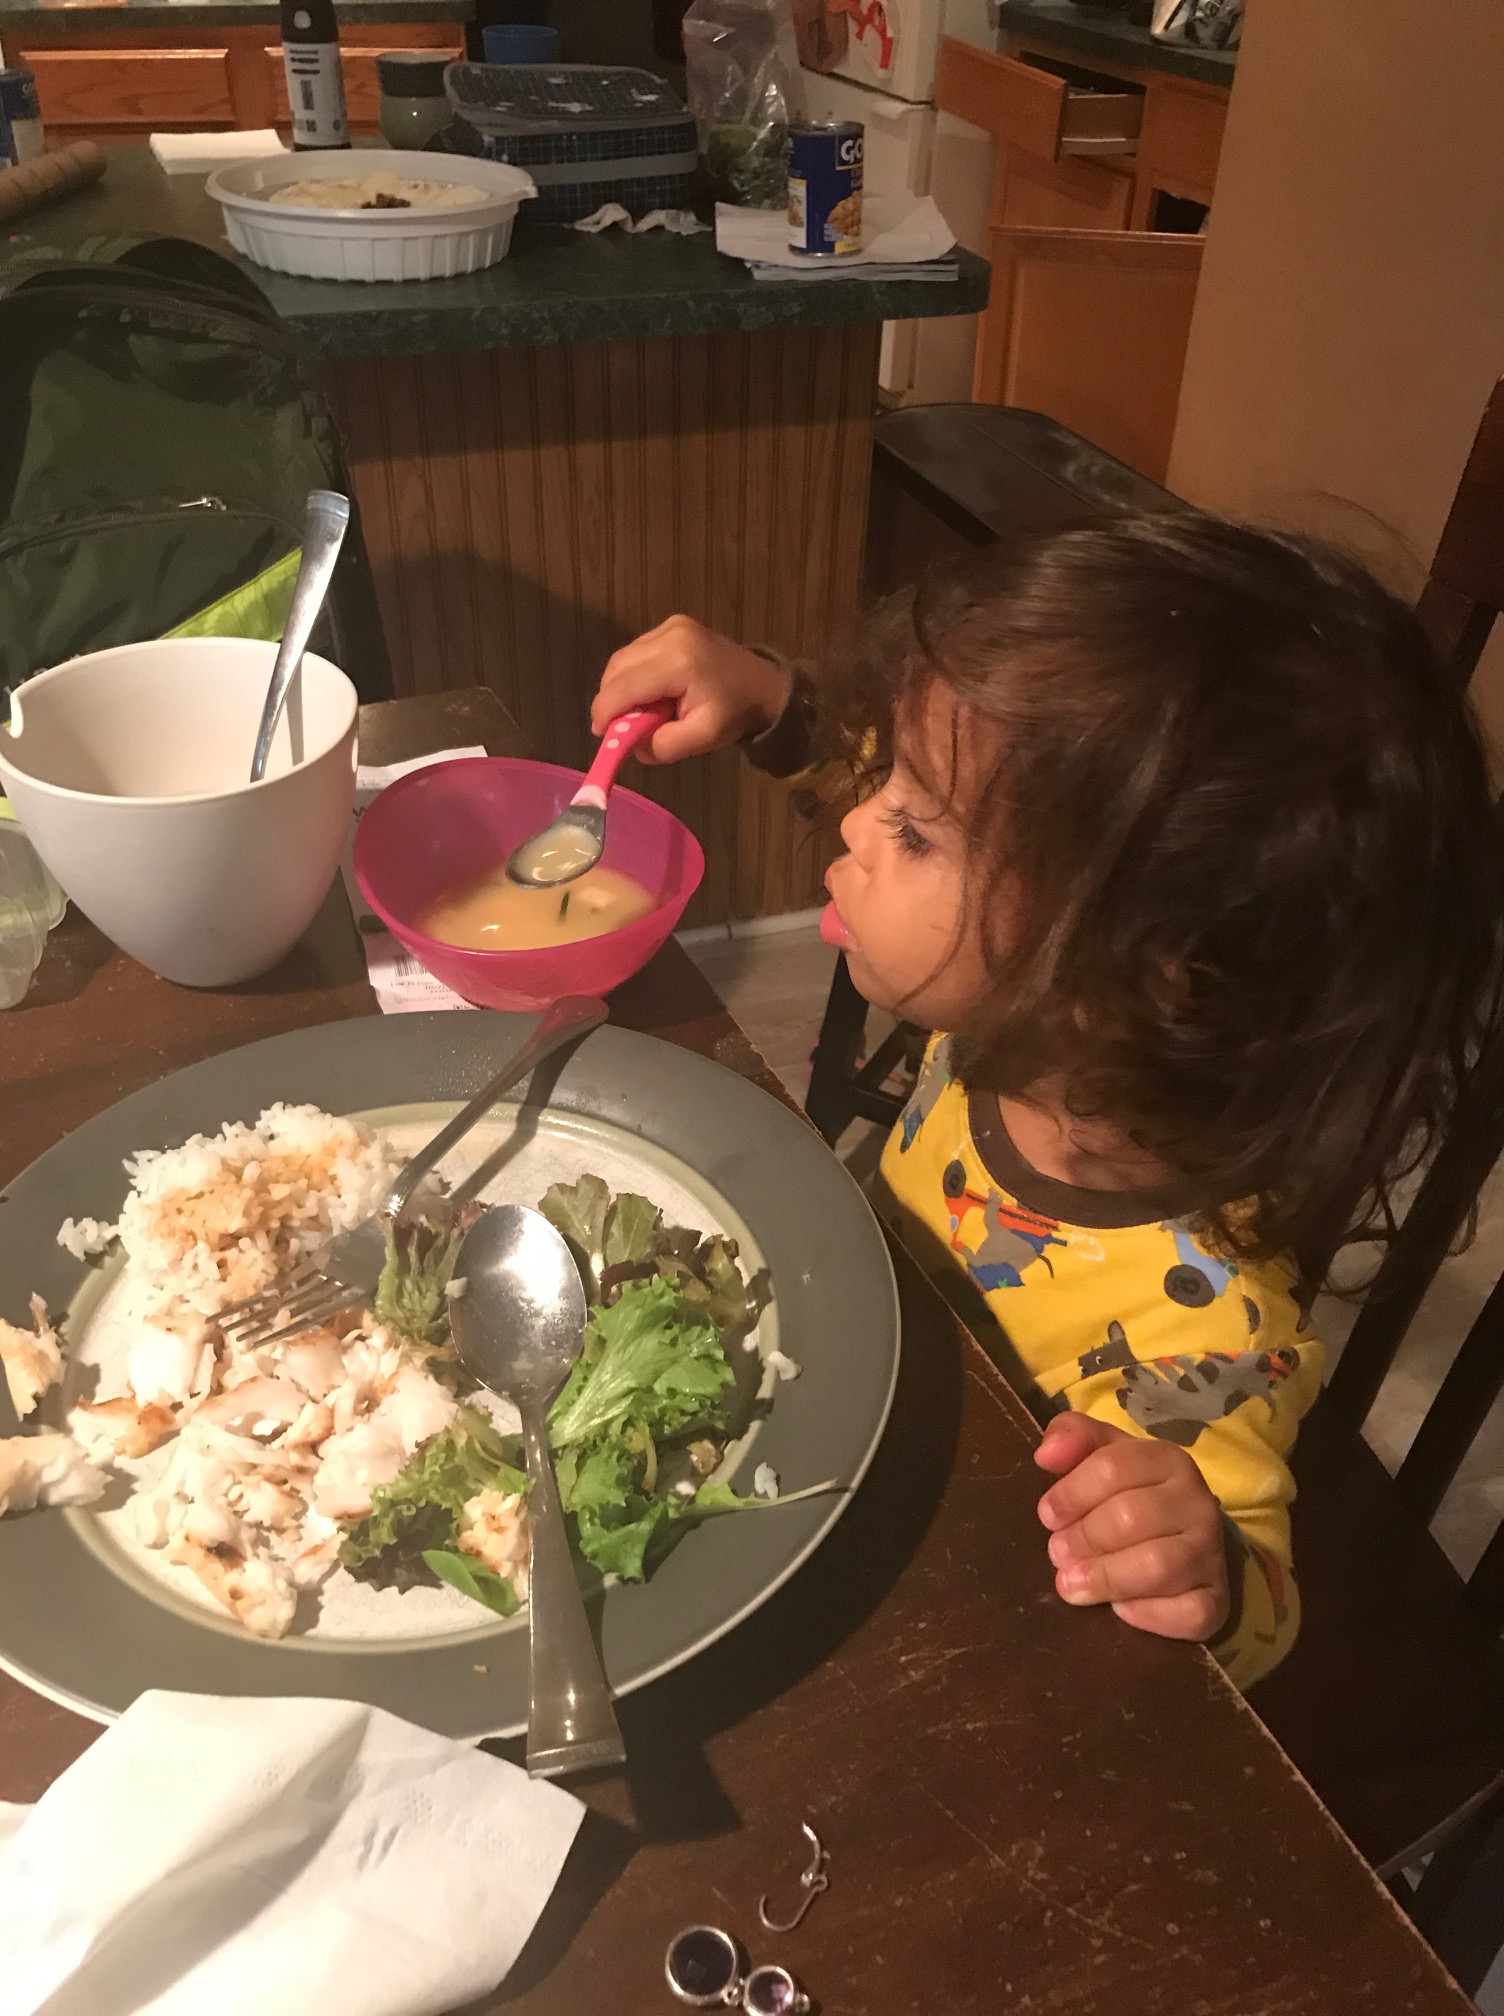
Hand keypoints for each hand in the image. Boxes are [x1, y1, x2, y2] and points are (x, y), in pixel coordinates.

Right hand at [591, 616, 791, 765]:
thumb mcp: (703, 738)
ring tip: (642, 710)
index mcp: (679, 663)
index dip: (605, 712)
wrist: (764, 685)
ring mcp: (671, 625)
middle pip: (617, 668)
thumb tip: (631, 745)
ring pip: (623, 658)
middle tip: (622, 726)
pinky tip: (652, 691)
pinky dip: (634, 674)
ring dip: (621, 687)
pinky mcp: (672, 624)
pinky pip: (636, 651)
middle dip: (612, 700)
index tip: (600, 734)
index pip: (624, 686)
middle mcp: (670, 635)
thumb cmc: (734, 713)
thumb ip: (664, 745)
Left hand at [1034, 1414, 1229, 1641]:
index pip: (1112, 1467)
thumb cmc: (1129, 1494)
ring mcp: (1211, 1554)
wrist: (1184, 1542)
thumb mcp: (1101, 1454)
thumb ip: (1071, 1437)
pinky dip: (1146, 1614)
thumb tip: (1046, 1454)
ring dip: (1104, 1577)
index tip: (1047, 1515)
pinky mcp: (1216, 1601)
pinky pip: (1185, 1612)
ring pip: (1155, 1566)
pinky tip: (1119, 1610)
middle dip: (1084, 1538)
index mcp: (1168, 1460)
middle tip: (1057, 1553)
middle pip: (1130, 1517)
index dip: (1071, 1493)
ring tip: (1070, 1584)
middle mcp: (1198, 1502)